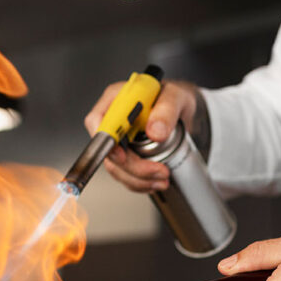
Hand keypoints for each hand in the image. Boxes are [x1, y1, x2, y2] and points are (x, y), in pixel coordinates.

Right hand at [83, 79, 197, 192]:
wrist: (182, 111)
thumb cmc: (174, 98)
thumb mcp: (176, 98)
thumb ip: (166, 111)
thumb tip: (155, 131)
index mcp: (118, 99)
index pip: (98, 120)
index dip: (107, 141)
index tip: (123, 155)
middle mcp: (113, 120)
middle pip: (108, 150)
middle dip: (132, 167)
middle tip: (158, 171)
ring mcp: (119, 139)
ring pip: (116, 167)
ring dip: (138, 179)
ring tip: (162, 178)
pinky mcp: (127, 154)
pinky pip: (125, 174)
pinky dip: (140, 182)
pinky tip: (155, 181)